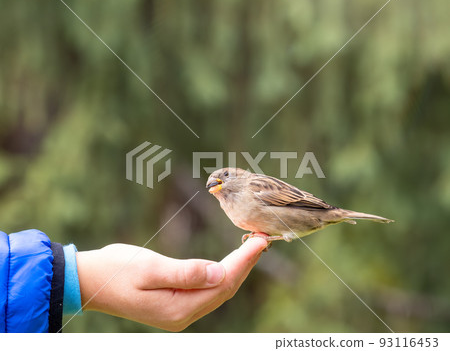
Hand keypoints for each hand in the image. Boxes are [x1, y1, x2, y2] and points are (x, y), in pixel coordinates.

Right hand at [76, 237, 267, 330]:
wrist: (90, 280)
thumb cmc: (116, 271)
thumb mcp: (149, 269)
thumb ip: (185, 273)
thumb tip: (219, 271)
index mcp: (178, 308)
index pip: (223, 283)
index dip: (244, 261)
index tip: (261, 240)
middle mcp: (183, 314)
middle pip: (225, 288)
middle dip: (246, 263)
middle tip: (262, 239)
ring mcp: (179, 310)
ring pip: (219, 289)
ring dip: (237, 267)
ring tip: (252, 247)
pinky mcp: (175, 302)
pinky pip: (208, 288)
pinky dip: (222, 272)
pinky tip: (230, 260)